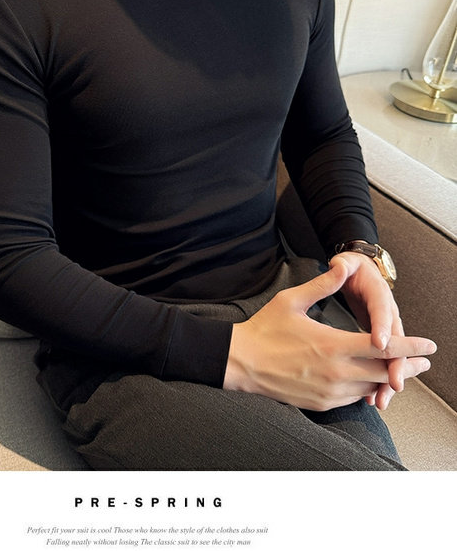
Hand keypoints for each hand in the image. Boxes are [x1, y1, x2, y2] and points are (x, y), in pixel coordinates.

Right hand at [223, 261, 435, 411]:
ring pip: (371, 387)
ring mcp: (329, 391)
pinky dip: (366, 389)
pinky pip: (353, 398)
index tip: (428, 345)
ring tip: (401, 373)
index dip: (411, 346)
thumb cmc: (264, 330)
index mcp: (332, 345)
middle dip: (409, 367)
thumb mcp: (291, 301)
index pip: (384, 347)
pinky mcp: (320, 402)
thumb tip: (342, 266)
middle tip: (424, 362)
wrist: (240, 363)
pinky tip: (370, 383)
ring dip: (390, 379)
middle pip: (385, 372)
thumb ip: (322, 285)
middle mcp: (336, 372)